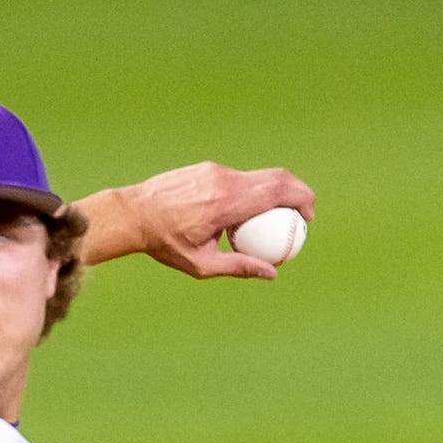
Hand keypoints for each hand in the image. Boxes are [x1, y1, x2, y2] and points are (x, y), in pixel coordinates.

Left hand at [86, 163, 315, 280]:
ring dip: (273, 193)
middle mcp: (225, 180)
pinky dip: (250, 193)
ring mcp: (216, 170)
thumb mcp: (201, 264)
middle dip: (298, 192)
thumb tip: (271, 273)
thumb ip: (239, 267)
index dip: (302, 199)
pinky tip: (243, 215)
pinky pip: (239, 178)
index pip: (277, 191)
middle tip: (303, 215)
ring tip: (274, 219)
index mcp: (227, 203)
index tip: (308, 218)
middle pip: (276, 177)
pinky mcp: (208, 168)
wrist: (133, 213)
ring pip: (257, 176)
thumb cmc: (164, 243)